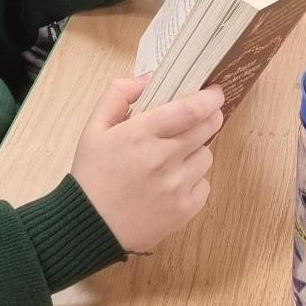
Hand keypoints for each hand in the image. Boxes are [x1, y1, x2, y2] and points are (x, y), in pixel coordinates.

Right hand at [72, 80, 224, 252]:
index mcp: (140, 135)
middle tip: (201, 116)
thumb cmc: (92, 174)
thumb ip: (118, 94)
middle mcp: (163, 160)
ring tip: (174, 156)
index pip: (189, 109)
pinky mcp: (185, 209)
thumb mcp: (94, 127)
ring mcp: (176, 186)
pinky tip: (173, 181)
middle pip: (207, 128)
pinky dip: (194, 179)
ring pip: (207, 156)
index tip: (214, 92)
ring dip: (197, 150)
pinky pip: (205, 184)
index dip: (209, 98)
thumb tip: (149, 79)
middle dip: (210, 117)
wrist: (91, 226)